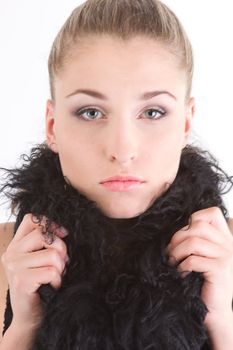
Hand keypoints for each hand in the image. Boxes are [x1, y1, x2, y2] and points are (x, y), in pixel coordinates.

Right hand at [1, 213, 68, 328]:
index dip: (50, 223)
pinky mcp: (21, 281)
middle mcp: (11, 254)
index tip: (63, 234)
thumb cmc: (40, 286)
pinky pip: (51, 271)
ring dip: (61, 268)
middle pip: (43, 235)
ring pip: (52, 254)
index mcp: (15, 245)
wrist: (29, 317)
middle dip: (61, 248)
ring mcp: (14, 267)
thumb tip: (63, 230)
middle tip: (62, 263)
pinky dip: (58, 280)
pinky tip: (53, 286)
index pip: (31, 219)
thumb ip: (45, 243)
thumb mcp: (39, 260)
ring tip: (56, 276)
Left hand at [166, 207, 232, 330]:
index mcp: (224, 237)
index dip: (193, 220)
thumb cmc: (202, 281)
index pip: (212, 213)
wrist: (214, 309)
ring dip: (177, 252)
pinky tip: (182, 274)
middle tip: (171, 253)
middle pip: (197, 226)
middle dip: (177, 238)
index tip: (182, 236)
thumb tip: (173, 227)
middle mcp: (228, 244)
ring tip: (174, 263)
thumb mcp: (201, 254)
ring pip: (193, 241)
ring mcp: (226, 256)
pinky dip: (182, 267)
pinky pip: (193, 260)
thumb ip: (195, 238)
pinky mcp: (220, 269)